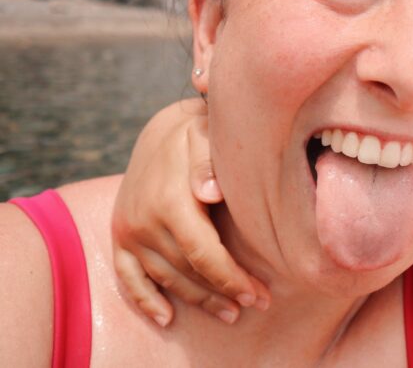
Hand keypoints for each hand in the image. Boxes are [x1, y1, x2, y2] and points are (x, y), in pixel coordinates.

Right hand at [111, 99, 269, 325]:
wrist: (161, 131)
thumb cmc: (197, 134)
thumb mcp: (205, 135)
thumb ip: (208, 162)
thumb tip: (211, 191)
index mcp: (169, 200)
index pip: (203, 252)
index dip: (229, 277)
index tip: (256, 293)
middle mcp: (144, 221)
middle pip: (187, 271)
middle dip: (223, 292)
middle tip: (256, 304)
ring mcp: (129, 231)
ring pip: (165, 278)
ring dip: (197, 300)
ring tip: (230, 312)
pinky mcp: (120, 237)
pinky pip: (128, 277)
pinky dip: (145, 300)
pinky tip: (167, 317)